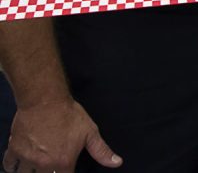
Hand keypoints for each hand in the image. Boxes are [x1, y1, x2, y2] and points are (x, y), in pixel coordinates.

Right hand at [3, 99, 121, 172]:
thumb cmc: (69, 115)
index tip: (65, 170)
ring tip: (36, 167)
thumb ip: (102, 151)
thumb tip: (117, 163)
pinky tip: (18, 164)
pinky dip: (12, 167)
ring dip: (30, 172)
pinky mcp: (14, 149)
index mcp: (63, 163)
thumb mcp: (90, 132)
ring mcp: (26, 158)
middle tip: (50, 165)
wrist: (45, 100)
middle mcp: (43, 165)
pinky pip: (8, 165)